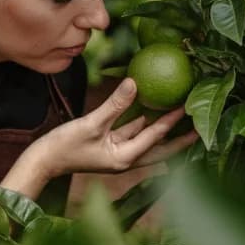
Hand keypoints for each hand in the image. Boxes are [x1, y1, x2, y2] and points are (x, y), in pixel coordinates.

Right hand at [33, 77, 198, 178]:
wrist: (43, 162)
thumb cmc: (64, 146)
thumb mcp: (91, 123)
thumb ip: (115, 104)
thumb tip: (135, 82)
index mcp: (125, 158)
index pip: (156, 137)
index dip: (173, 121)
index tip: (189, 107)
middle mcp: (126, 159)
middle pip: (161, 149)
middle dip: (180, 139)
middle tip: (201, 127)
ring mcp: (118, 155)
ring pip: (148, 142)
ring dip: (163, 130)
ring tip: (181, 117)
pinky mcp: (110, 148)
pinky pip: (132, 135)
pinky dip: (143, 125)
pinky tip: (150, 112)